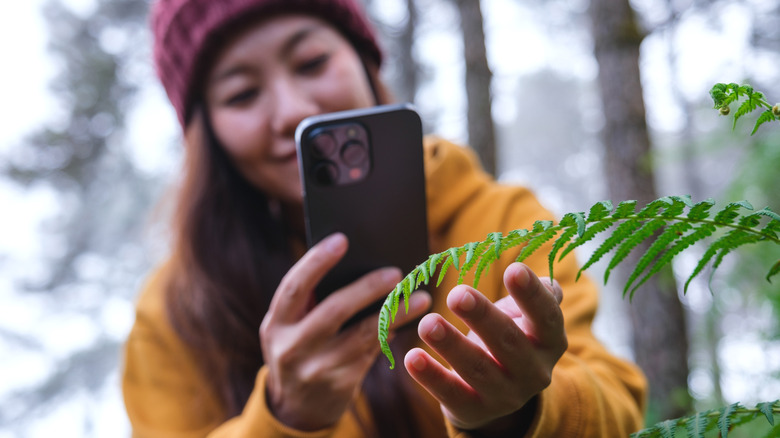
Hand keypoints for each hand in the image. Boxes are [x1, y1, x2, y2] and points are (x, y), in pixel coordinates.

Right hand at [259, 233, 430, 430]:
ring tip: (420, 298)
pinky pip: (372, 352)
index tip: (342, 239)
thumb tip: (361, 265)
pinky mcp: (341, 385)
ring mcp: (317, 369)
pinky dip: (391, 333)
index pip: (294, 287)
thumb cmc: (300, 348)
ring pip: (364, 334)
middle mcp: (292, 347)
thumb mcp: (291, 327)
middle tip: (396, 272)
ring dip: (396, 313)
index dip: (317, 261)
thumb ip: (312, 301)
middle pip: (334, 310)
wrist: (296, 407)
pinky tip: (408, 320)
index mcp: (277, 323)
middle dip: (367, 288)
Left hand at [403, 262, 565, 432]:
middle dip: (483, 317)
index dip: (532, 295)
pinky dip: (430, 376)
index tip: (513, 269)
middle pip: (509, 342)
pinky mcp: (474, 410)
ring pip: (477, 369)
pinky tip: (412, 357)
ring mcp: (505, 395)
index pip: (546, 317)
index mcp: (550, 342)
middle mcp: (534, 372)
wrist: (499, 392)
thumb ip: (539, 295)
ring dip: (451, 345)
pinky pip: (451, 393)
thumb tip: (542, 279)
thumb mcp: (528, 318)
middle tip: (457, 295)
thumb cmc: (512, 336)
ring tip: (427, 323)